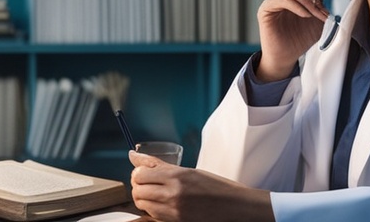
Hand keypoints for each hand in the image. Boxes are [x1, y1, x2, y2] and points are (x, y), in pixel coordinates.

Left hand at [129, 151, 273, 221]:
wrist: (237, 208)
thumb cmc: (216, 187)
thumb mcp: (189, 171)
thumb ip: (159, 165)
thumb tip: (133, 155)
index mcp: (177, 175)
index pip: (140, 173)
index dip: (138, 174)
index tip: (143, 174)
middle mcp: (173, 192)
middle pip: (138, 189)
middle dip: (138, 187)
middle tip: (147, 185)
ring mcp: (174, 210)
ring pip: (143, 204)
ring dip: (144, 199)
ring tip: (155, 196)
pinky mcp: (177, 221)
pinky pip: (154, 216)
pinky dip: (153, 211)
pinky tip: (162, 206)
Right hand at [255, 0, 329, 80]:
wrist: (286, 57)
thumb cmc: (301, 40)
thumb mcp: (318, 22)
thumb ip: (324, 7)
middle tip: (322, 0)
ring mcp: (273, 1)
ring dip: (307, 0)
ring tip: (315, 12)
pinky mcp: (266, 9)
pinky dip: (297, 6)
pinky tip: (305, 16)